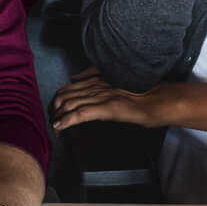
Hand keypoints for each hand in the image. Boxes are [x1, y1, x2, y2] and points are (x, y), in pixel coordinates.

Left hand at [50, 68, 177, 131]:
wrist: (154, 101)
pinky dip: (66, 121)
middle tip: (52, 123)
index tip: (54, 112)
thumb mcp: (112, 81)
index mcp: (96, 81)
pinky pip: (80, 114)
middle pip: (64, 96)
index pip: (67, 89)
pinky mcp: (106, 108)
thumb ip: (93, 76)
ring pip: (69, 105)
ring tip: (54, 128)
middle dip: (54, 111)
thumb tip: (75, 77)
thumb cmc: (137, 94)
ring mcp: (100, 97)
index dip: (57, 101)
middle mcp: (95, 86)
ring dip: (58, 118)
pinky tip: (60, 127)